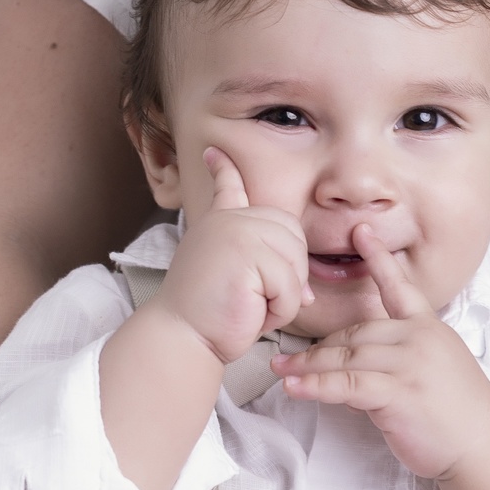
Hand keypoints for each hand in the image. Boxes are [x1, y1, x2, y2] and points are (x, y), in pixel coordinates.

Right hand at [154, 149, 312, 364]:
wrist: (181, 337)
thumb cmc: (209, 316)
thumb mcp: (235, 280)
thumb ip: (267, 270)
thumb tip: (308, 292)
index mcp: (221, 222)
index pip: (228, 186)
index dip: (224, 168)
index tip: (213, 151)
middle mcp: (230, 219)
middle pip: (294, 236)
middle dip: (288, 275)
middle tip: (253, 297)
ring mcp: (238, 232)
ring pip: (296, 262)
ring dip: (283, 297)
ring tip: (249, 305)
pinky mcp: (247, 255)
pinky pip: (291, 287)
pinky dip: (279, 311)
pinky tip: (250, 313)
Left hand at [271, 223, 489, 479]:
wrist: (482, 441)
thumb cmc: (457, 410)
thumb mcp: (433, 367)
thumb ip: (397, 357)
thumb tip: (358, 366)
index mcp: (427, 326)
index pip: (399, 286)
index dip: (379, 257)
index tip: (361, 231)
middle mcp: (418, 337)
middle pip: (356, 331)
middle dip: (319, 347)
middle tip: (287, 357)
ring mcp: (410, 363)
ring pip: (348, 356)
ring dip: (309, 365)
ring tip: (282, 370)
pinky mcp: (400, 392)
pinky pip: (349, 384)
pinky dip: (317, 386)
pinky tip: (297, 387)